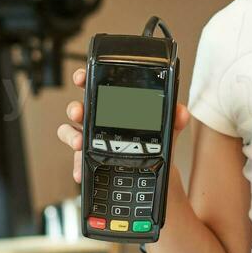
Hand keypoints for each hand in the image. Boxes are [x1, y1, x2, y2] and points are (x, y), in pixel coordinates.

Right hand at [54, 67, 190, 183]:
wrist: (153, 175)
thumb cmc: (153, 146)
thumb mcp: (166, 130)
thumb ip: (174, 119)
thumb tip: (181, 112)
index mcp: (114, 107)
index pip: (95, 87)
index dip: (84, 79)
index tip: (81, 77)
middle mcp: (98, 121)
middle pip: (78, 108)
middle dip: (75, 108)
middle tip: (80, 112)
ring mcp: (90, 141)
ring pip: (70, 132)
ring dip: (72, 135)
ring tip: (80, 142)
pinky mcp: (89, 161)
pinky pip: (76, 161)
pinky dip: (78, 166)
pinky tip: (82, 170)